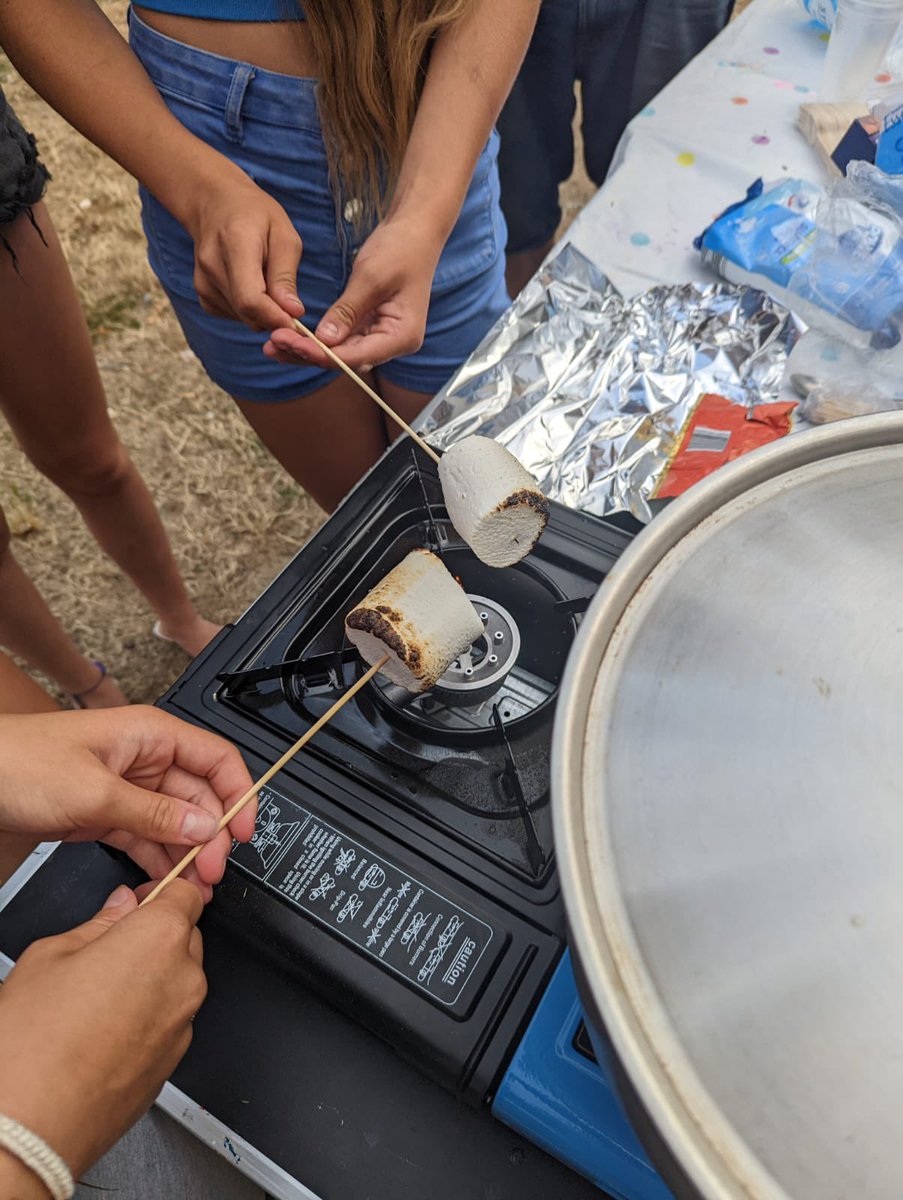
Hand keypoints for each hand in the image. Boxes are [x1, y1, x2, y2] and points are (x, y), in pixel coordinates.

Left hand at [0, 707, 256, 898]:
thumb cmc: (21, 762)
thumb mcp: (94, 791)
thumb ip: (153, 813)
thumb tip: (204, 827)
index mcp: (152, 735)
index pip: (217, 759)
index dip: (239, 794)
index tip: (244, 831)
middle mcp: (146, 759)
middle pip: (200, 797)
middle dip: (212, 835)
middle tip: (212, 872)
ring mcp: (128, 788)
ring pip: (176, 822)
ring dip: (188, 854)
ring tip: (195, 887)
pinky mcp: (108, 813)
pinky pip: (147, 837)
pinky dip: (159, 860)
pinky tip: (166, 883)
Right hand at [0, 882, 204, 1178]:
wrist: (28, 1131)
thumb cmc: (31, 1050)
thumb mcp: (50, 956)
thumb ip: (98, 922)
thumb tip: (120, 906)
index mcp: (158, 940)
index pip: (186, 892)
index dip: (162, 890)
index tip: (142, 896)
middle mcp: (183, 980)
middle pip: (186, 935)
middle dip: (154, 935)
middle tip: (108, 947)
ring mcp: (182, 1025)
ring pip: (179, 979)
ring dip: (152, 976)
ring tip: (97, 994)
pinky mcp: (174, 1062)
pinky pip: (170, 1019)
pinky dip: (149, 1014)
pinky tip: (104, 1027)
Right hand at [183, 167, 304, 332]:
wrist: (215, 204)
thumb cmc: (255, 215)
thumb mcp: (283, 235)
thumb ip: (285, 276)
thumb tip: (293, 313)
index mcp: (235, 244)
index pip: (250, 299)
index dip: (274, 317)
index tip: (295, 321)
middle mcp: (212, 265)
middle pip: (247, 312)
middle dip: (274, 316)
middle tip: (289, 300)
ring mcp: (203, 281)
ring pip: (243, 317)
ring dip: (263, 311)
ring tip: (266, 279)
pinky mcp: (203, 294)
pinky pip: (234, 315)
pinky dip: (249, 310)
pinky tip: (252, 284)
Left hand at [264, 214, 443, 370]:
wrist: (415, 232)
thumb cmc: (400, 249)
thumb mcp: (371, 278)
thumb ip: (347, 311)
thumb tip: (324, 340)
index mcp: (402, 336)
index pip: (357, 356)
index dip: (322, 354)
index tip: (290, 343)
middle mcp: (393, 344)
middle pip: (346, 360)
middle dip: (309, 354)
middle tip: (273, 344)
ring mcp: (381, 337)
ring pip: (340, 353)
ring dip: (308, 349)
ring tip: (273, 344)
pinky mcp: (369, 327)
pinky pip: (340, 339)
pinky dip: (317, 338)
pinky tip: (291, 335)